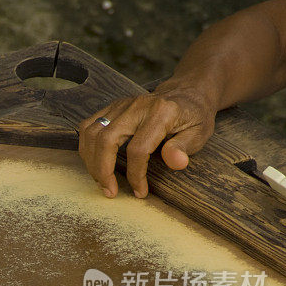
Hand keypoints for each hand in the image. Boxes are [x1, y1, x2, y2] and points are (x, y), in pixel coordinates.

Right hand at [78, 85, 216, 197]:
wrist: (186, 93)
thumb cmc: (193, 117)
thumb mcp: (199, 133)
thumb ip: (184, 148)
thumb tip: (176, 162)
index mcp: (161, 113)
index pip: (138, 149)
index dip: (136, 175)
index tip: (140, 192)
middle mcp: (137, 106)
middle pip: (106, 140)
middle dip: (103, 170)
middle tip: (109, 191)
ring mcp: (121, 105)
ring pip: (92, 133)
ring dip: (91, 162)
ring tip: (100, 180)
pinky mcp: (111, 107)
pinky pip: (88, 127)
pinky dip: (86, 148)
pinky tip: (94, 163)